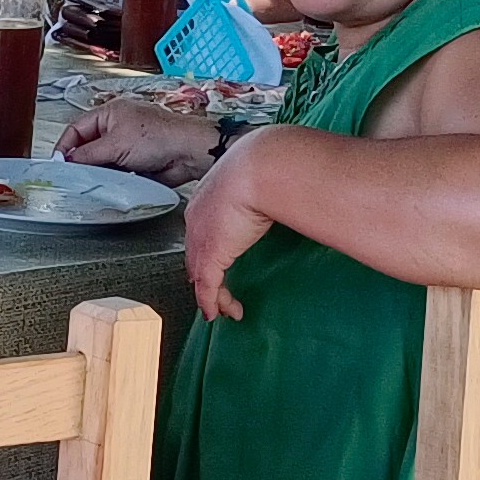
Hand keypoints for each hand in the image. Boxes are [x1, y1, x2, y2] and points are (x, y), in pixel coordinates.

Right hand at [60, 97, 222, 184]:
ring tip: (93, 181)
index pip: (76, 128)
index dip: (64, 146)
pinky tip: (109, 184)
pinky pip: (114, 170)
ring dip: (97, 171)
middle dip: (80, 160)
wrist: (187, 153)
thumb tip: (68, 160)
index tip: (57, 164)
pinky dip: (110, 178)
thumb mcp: (116, 145)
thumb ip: (88, 154)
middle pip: (86, 145)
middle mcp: (116, 126)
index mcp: (109, 113)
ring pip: (100, 160)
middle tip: (72, 176)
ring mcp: (125, 144)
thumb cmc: (159, 137)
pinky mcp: (134, 161)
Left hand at [181, 133, 279, 323]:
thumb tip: (284, 190)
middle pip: (195, 255)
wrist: (259, 168)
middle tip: (217, 290)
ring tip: (225, 307)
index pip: (201, 231)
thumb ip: (264, 191)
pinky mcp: (210, 257)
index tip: (218, 261)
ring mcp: (200, 238)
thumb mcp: (260, 178)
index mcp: (207, 197)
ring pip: (200, 274)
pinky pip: (206, 288)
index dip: (208, 250)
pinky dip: (211, 302)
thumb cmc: (266, 166)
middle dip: (205, 275)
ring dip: (213, 293)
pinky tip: (216, 313)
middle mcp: (197, 218)